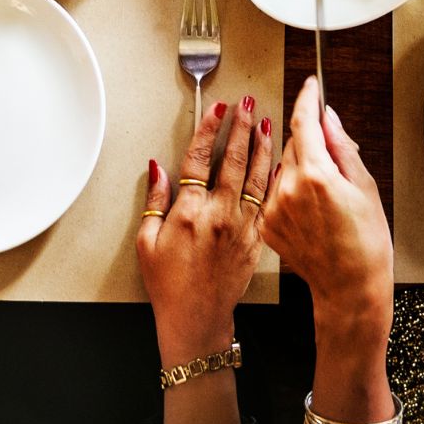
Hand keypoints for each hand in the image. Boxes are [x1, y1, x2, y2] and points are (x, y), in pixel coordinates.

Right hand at [137, 96, 271, 365]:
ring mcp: (241, 226)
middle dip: (240, 127)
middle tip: (245, 104)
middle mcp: (219, 215)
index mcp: (190, 212)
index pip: (200, 158)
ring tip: (265, 123)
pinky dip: (272, 178)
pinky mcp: (255, 239)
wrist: (197, 319)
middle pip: (232, 160)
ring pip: (255, 176)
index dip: (209, 129)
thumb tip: (157, 167)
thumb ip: (154, 200)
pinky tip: (277, 163)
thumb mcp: (147, 241)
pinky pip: (266, 201)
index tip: (217, 109)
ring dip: (261, 146)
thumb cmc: (169, 284)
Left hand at [261, 77, 391, 332]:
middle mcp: (289, 188)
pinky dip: (290, 192)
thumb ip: (342, 146)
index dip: (307, 98)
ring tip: (324, 197)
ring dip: (299, 169)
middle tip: (334, 164)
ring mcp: (274, 208)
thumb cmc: (366, 245)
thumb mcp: (365, 187)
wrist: (350, 290)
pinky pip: (276, 192)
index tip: (310, 86)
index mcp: (316, 175)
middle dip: (311, 142)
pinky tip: (310, 212)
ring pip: (283, 167)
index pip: (303, 120)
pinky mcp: (267, 224)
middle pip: (294, 143)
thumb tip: (328, 117)